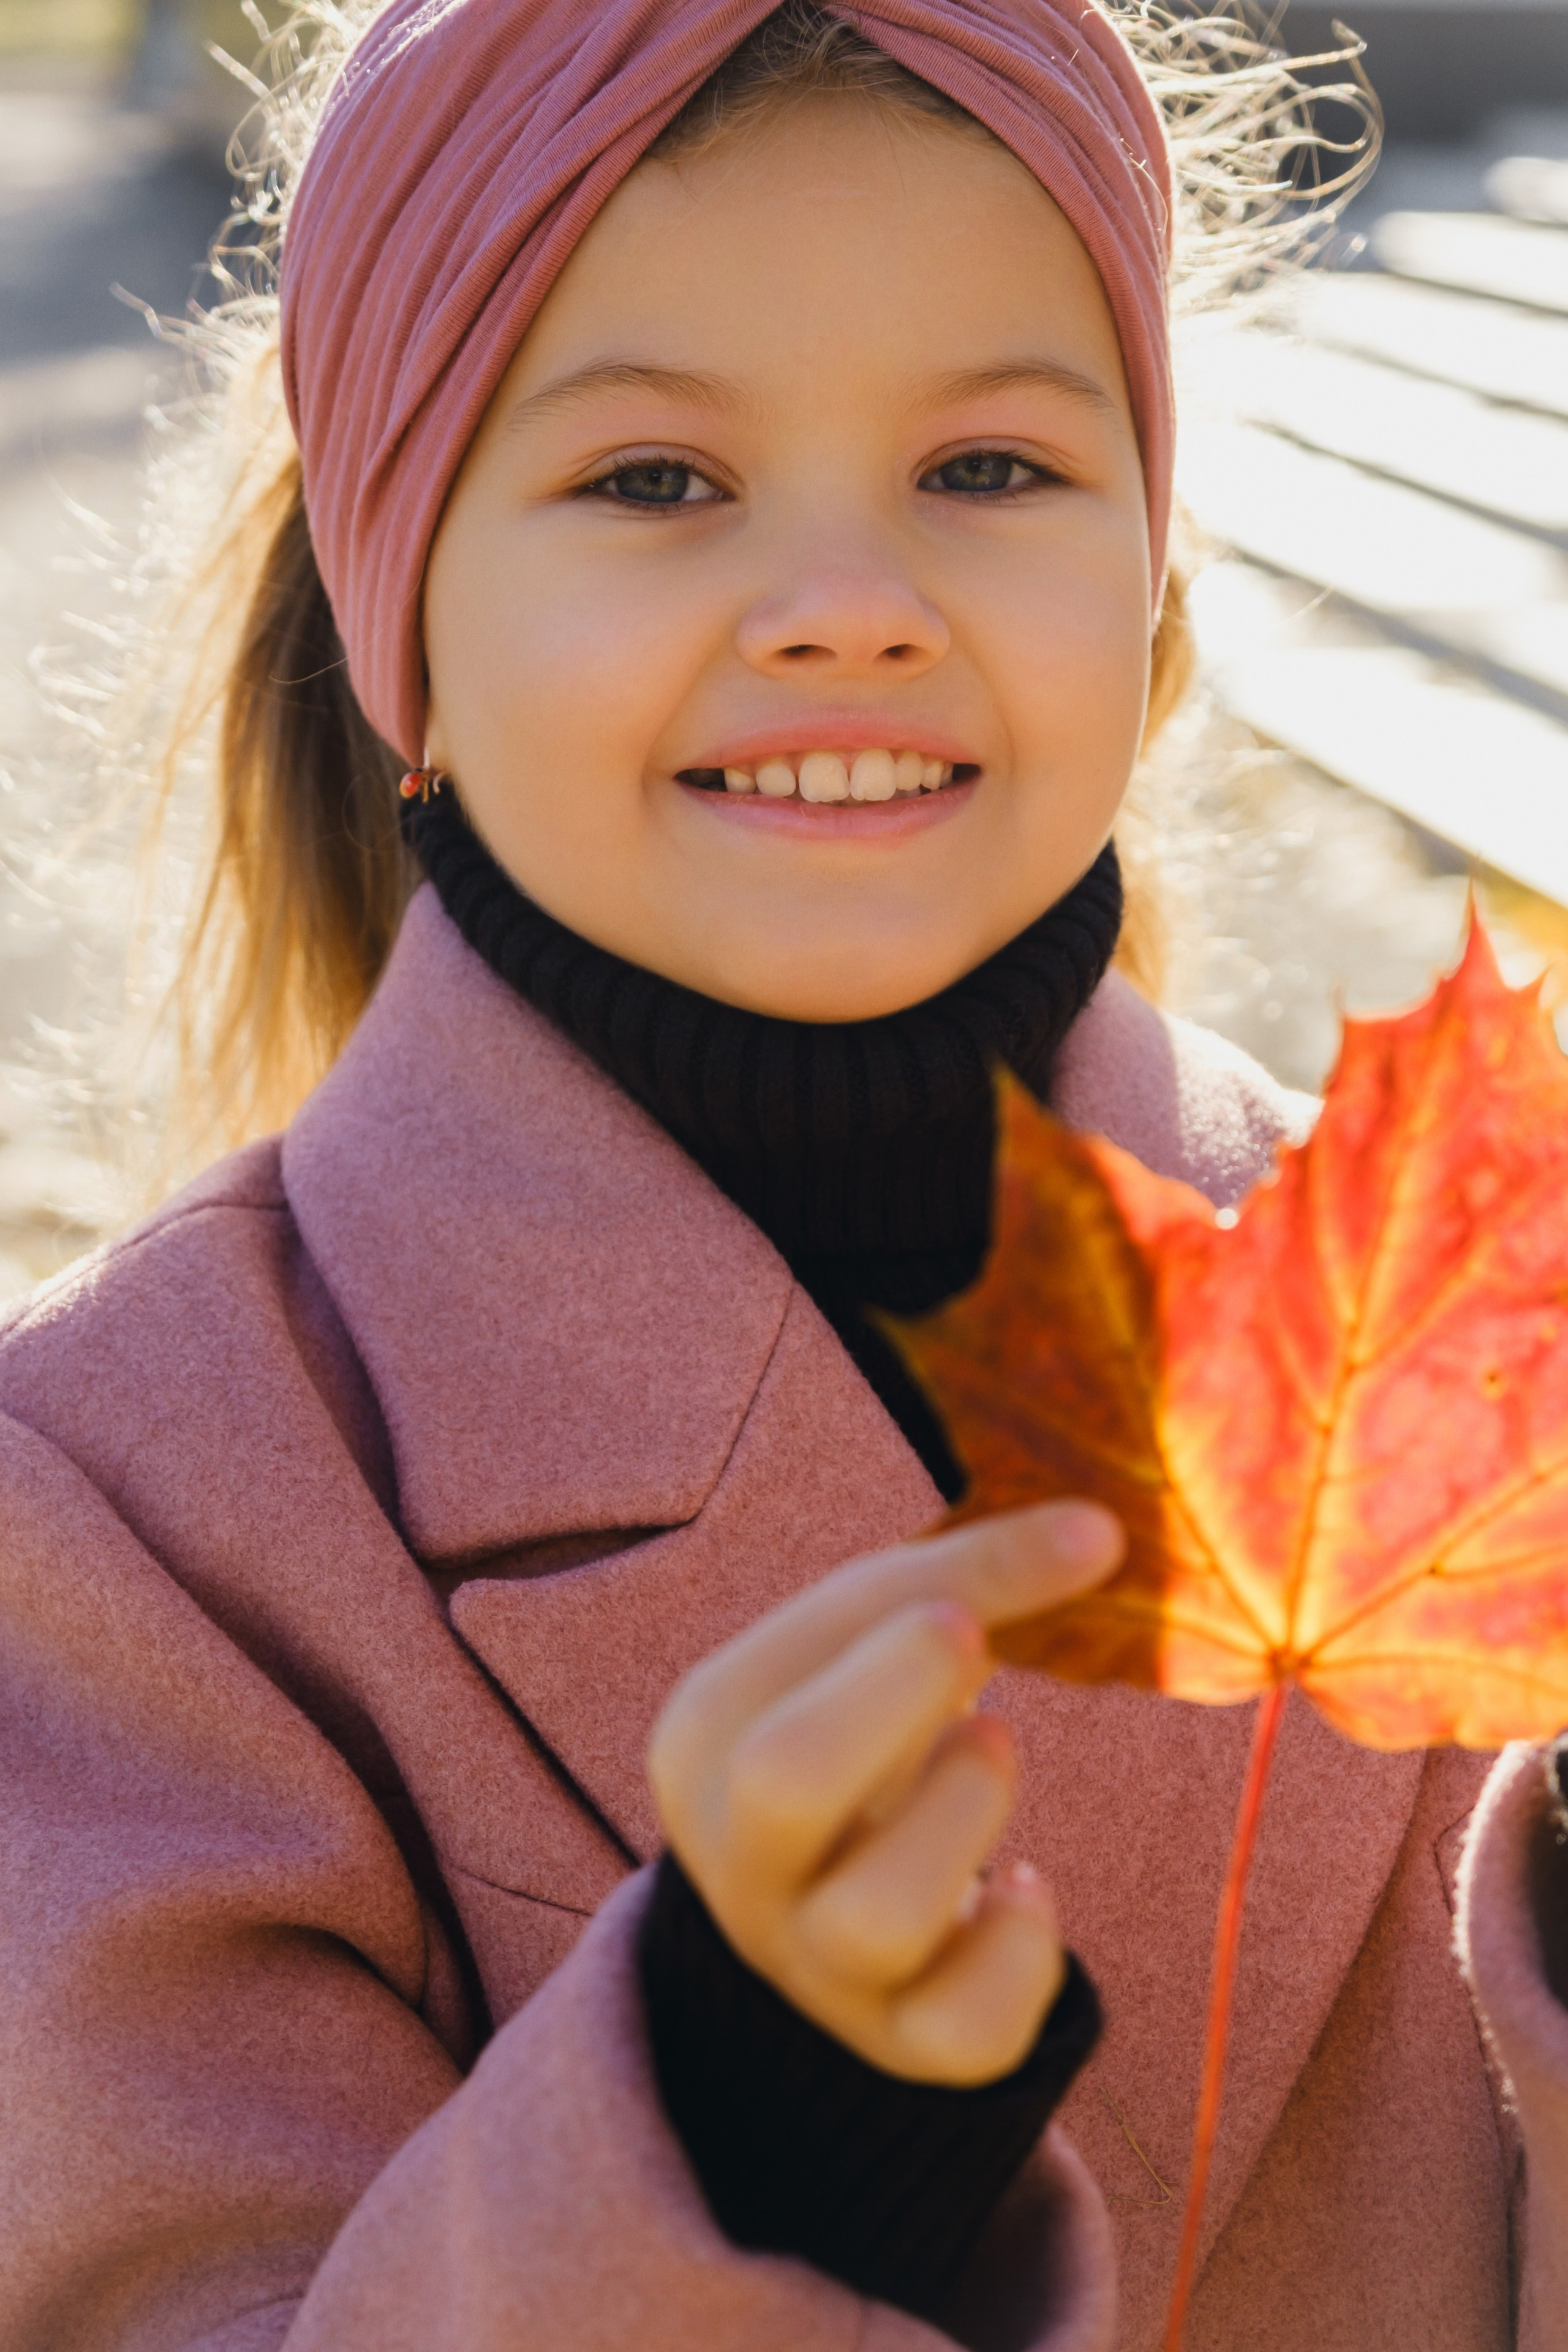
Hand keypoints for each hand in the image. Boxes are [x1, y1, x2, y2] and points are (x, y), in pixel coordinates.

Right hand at [647, 1500, 1123, 2085]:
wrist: (818, 1910)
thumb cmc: (858, 1732)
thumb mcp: (869, 1644)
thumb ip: (964, 1579)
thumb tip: (1101, 1530)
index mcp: (706, 1737)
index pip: (795, 1651)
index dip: (937, 1594)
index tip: (1051, 1559)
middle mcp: (739, 1860)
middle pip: (784, 1782)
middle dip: (900, 1697)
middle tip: (974, 1652)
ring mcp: (812, 1966)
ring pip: (875, 1917)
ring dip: (965, 1816)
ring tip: (993, 1752)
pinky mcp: (898, 2045)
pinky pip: (968, 2031)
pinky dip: (1023, 1950)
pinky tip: (1025, 1889)